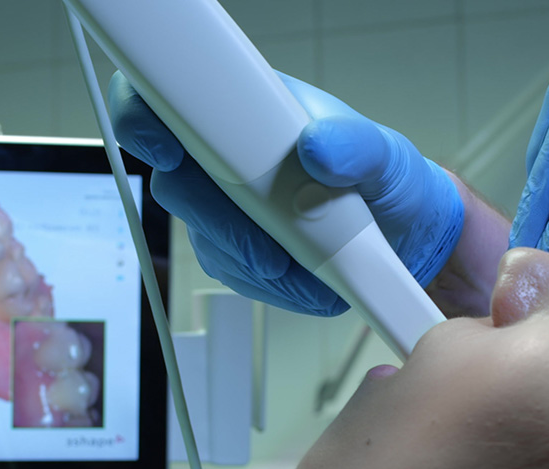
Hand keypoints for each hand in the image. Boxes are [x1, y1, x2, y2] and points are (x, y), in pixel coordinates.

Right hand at [108, 71, 463, 315]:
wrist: (404, 233)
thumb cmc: (387, 180)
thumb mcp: (385, 157)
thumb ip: (356, 147)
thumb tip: (319, 147)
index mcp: (250, 111)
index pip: (165, 102)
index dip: (145, 120)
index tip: (167, 149)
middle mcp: (227, 158)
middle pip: (177, 185)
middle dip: (220, 223)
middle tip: (269, 247)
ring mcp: (228, 207)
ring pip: (207, 240)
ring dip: (256, 261)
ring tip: (311, 263)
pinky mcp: (238, 250)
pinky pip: (233, 274)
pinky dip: (273, 286)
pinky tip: (308, 278)